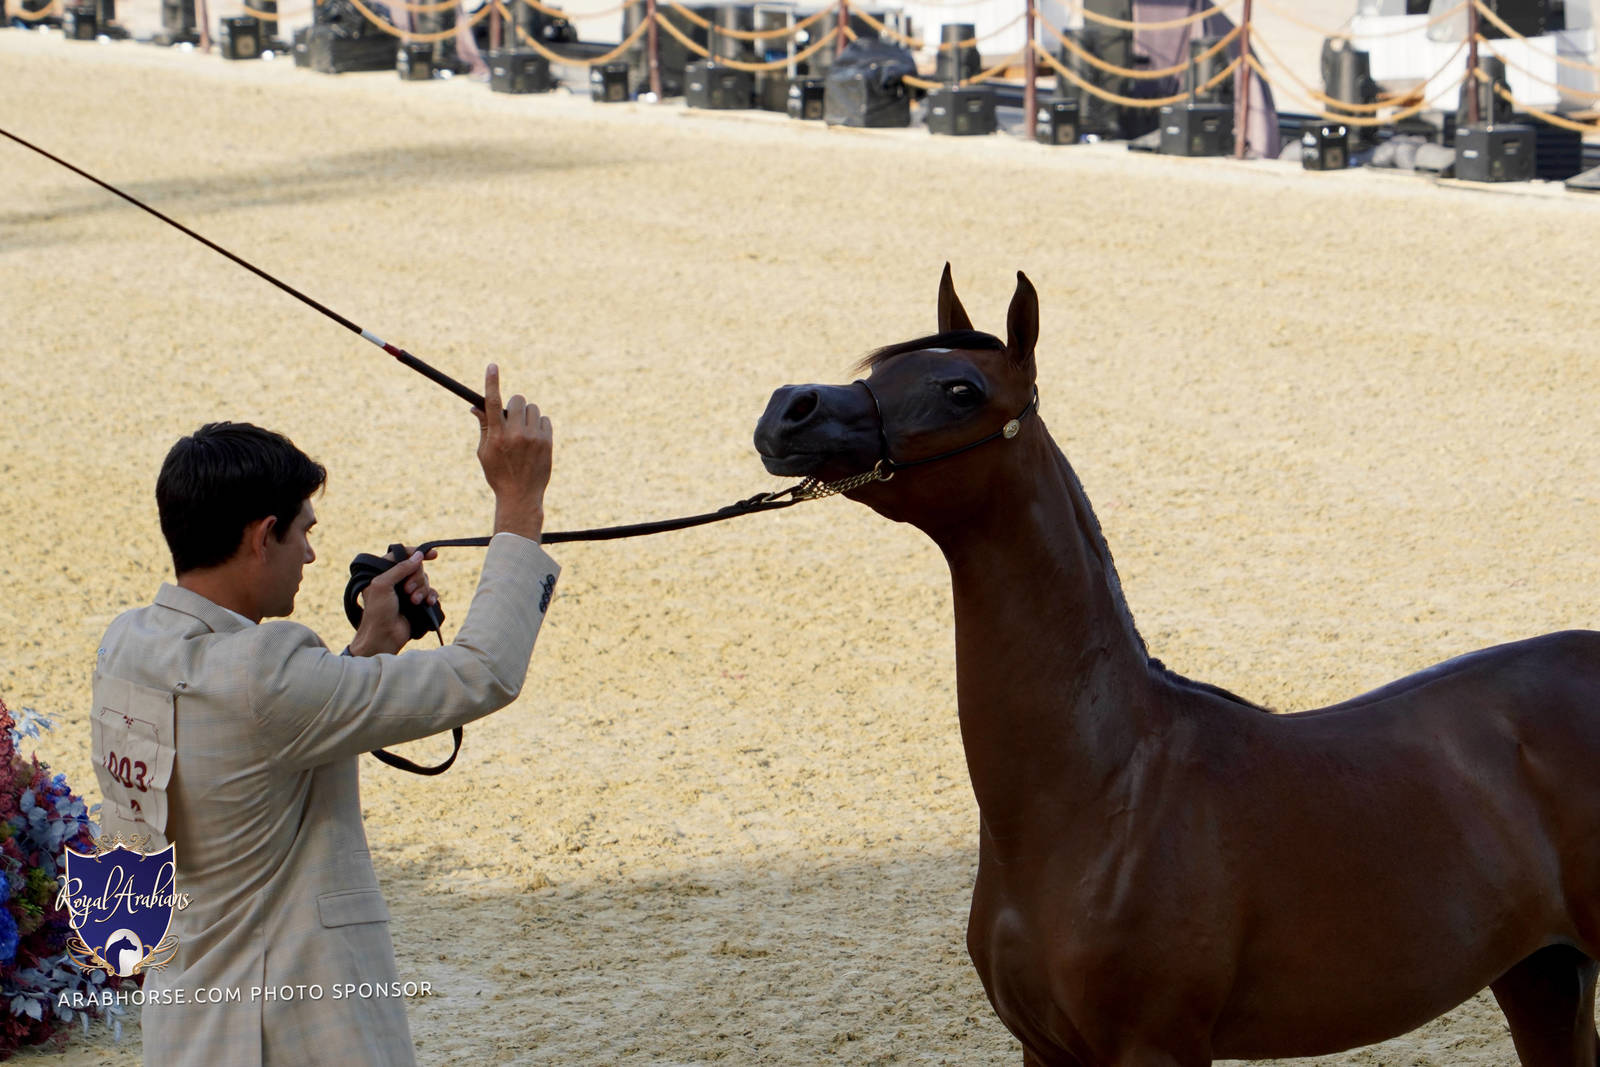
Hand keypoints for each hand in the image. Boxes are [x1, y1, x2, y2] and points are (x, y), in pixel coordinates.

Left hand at [348, 547, 439, 656]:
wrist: (384, 636)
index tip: (433, 555)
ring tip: (413, 602)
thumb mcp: (383, 585)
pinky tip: (428, 603)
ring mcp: (406, 591)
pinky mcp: (416, 603)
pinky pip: (431, 593)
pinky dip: (431, 597)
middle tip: (407, 591)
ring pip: (424, 581)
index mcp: (383, 572)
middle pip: (417, 568)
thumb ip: (400, 568)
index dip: (417, 553)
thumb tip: (418, 555)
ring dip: (422, 590)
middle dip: (416, 579)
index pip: (402, 555)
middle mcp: (395, 580)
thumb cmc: (378, 611)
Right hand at [474, 364, 552, 540]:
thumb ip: (484, 427)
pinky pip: (544, 420)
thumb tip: (476, 406)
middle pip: (517, 400)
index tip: (492, 366)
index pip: (493, 403)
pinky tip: (534, 439)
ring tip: (522, 431)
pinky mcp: (547, 442)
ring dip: (526, 415)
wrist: (521, 496)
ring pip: (532, 409)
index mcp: (496, 437)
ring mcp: (533, 438)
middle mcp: (515, 435)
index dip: (492, 382)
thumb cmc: (498, 474)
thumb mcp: (484, 453)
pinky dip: (538, 425)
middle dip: (513, 405)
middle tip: (510, 417)